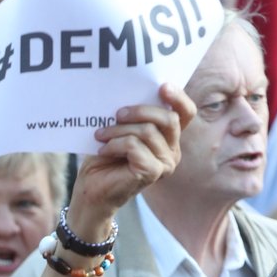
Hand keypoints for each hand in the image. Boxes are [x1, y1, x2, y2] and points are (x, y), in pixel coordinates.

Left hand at [67, 82, 194, 238]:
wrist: (91, 190)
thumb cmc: (105, 158)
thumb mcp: (120, 129)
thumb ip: (133, 114)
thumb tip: (131, 89)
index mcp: (168, 138)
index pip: (186, 113)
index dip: (178, 97)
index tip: (162, 86)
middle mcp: (172, 151)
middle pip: (168, 118)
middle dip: (139, 111)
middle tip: (116, 114)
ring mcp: (165, 163)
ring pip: (147, 131)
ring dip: (119, 130)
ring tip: (101, 135)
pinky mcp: (152, 172)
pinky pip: (134, 146)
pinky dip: (115, 144)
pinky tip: (103, 151)